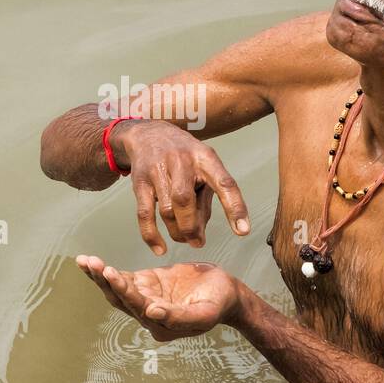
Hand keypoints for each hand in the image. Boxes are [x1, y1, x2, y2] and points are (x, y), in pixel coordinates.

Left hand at [75, 254, 241, 341]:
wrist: (226, 293)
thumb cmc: (219, 302)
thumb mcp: (205, 312)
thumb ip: (179, 317)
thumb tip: (151, 313)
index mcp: (161, 326)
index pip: (137, 307)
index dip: (123, 290)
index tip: (111, 273)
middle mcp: (148, 315)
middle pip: (120, 299)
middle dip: (105, 281)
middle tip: (93, 263)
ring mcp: (145, 299)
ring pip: (116, 290)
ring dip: (99, 276)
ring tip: (85, 261)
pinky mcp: (145, 285)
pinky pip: (121, 279)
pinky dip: (104, 272)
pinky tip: (89, 263)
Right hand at [112, 120, 249, 254]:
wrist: (148, 134)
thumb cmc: (183, 157)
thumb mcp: (202, 169)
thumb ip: (205, 200)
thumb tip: (199, 235)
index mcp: (205, 157)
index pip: (224, 183)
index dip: (235, 207)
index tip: (243, 231)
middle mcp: (181, 161)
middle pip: (185, 200)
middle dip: (192, 227)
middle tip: (198, 243)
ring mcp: (158, 170)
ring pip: (167, 209)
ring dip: (177, 231)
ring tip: (184, 239)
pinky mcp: (140, 182)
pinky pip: (145, 214)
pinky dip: (152, 235)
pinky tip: (160, 248)